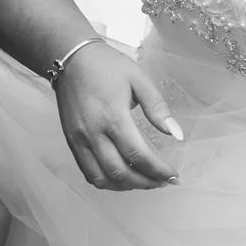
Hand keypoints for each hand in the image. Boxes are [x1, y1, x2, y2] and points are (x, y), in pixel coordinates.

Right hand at [53, 44, 183, 190]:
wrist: (69, 59)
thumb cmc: (106, 66)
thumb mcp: (138, 79)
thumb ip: (158, 108)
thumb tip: (176, 134)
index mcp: (113, 116)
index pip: (138, 155)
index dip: (158, 171)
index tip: (174, 175)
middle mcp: (93, 133)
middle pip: (120, 173)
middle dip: (146, 183)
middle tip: (164, 181)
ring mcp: (79, 140)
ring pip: (102, 178)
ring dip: (126, 186)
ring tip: (145, 181)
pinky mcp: (72, 142)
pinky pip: (88, 172)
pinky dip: (107, 181)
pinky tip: (123, 177)